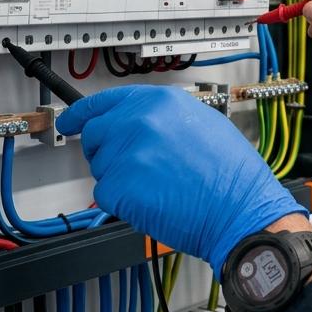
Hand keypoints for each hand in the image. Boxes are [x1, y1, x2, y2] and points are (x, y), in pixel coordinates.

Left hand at [55, 86, 304, 277]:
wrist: (240, 211)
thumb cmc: (231, 176)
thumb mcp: (203, 122)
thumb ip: (163, 116)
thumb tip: (139, 120)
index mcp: (159, 101)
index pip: (104, 101)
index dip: (82, 112)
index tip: (70, 118)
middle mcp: (139, 121)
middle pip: (95, 134)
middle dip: (105, 151)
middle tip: (131, 167)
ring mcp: (127, 153)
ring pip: (100, 167)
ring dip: (119, 178)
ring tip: (158, 185)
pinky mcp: (119, 186)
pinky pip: (105, 195)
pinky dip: (123, 203)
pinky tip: (153, 201)